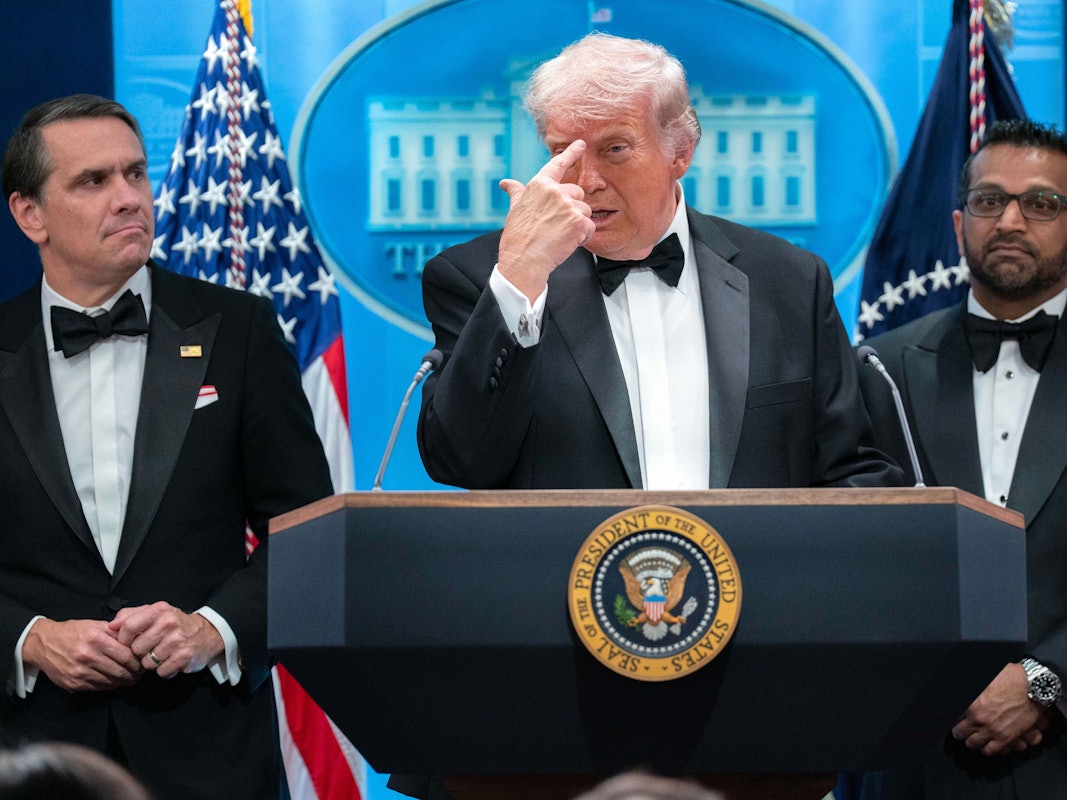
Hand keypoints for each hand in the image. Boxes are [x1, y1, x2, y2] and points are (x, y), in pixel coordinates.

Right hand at [22, 618, 142, 691]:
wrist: (44, 643)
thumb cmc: (72, 632)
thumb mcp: (95, 624)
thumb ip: (116, 632)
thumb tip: (136, 639)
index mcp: (95, 639)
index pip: (126, 656)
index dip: (138, 661)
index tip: (143, 661)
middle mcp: (87, 657)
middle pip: (121, 671)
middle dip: (134, 673)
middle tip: (140, 672)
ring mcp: (79, 672)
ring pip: (111, 682)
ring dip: (124, 681)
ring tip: (130, 677)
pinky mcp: (73, 684)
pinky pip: (99, 688)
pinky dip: (110, 685)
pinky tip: (115, 680)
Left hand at [109, 602, 223, 679]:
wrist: (206, 634)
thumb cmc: (174, 624)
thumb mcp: (154, 613)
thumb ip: (130, 615)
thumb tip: (111, 626)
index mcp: (159, 610)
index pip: (128, 627)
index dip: (123, 640)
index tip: (128, 643)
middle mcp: (169, 623)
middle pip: (136, 648)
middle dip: (140, 653)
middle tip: (151, 648)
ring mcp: (178, 640)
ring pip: (147, 662)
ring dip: (152, 663)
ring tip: (162, 655)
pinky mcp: (185, 656)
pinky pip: (161, 672)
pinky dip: (165, 671)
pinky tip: (171, 662)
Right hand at [497, 140, 594, 299]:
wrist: (523, 260)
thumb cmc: (517, 237)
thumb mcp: (515, 210)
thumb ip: (516, 193)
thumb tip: (506, 183)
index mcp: (539, 185)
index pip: (557, 165)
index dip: (571, 153)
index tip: (581, 144)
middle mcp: (555, 192)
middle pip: (577, 193)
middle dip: (573, 208)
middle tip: (557, 224)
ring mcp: (568, 206)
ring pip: (585, 210)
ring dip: (578, 224)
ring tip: (560, 235)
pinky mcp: (578, 222)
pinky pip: (590, 226)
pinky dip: (582, 236)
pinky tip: (567, 242)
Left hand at [951, 662, 1050, 755]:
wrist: (1031, 689)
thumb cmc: (1008, 680)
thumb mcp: (982, 681)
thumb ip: (970, 691)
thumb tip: (959, 690)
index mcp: (971, 704)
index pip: (953, 717)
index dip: (953, 719)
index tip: (954, 719)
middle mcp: (980, 720)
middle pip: (960, 733)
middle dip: (959, 732)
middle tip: (960, 731)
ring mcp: (993, 730)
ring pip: (973, 744)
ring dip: (971, 741)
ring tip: (972, 738)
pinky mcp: (1006, 738)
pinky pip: (991, 751)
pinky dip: (986, 748)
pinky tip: (985, 744)